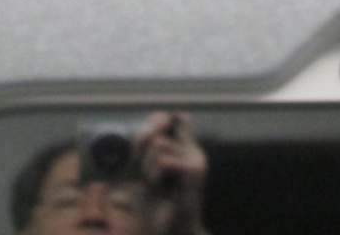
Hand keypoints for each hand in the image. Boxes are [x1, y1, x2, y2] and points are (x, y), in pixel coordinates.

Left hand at [133, 112, 208, 234]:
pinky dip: (155, 176)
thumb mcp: (144, 170)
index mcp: (184, 149)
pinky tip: (161, 190)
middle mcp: (193, 150)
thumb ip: (147, 144)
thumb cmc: (156, 204)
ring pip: (158, 144)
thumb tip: (159, 116)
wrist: (170, 232)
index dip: (161, 120)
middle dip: (143, 157)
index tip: (154, 132)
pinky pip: (163, 160)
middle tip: (150, 180)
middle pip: (156, 134)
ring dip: (148, 168)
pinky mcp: (194, 169)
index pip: (177, 119)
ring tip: (157, 187)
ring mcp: (196, 159)